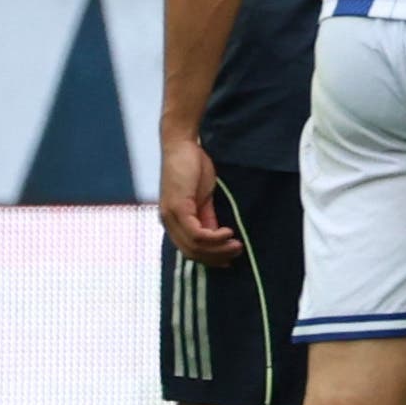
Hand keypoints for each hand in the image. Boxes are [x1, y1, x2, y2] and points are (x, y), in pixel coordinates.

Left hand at [159, 130, 242, 263]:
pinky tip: (227, 232)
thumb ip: (206, 217)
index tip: (229, 260)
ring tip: (236, 245)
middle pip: (191, 253)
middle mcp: (168, 222)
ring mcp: (171, 216)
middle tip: (237, 253)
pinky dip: (214, 238)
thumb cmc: (192, 167)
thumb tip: (217, 237)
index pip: (189, 250)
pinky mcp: (177, 208)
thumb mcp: (202, 197)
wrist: (182, 144)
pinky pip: (196, 233)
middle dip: (216, 258)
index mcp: (173, 221)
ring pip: (194, 246)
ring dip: (218, 249)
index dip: (210, 258)